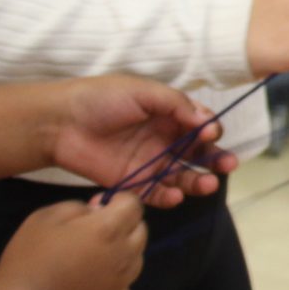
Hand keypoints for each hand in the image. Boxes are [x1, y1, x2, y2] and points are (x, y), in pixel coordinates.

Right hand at [0, 194, 149, 289]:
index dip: (118, 200)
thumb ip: (77, 207)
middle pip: (140, 232)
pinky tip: (90, 283)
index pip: (134, 205)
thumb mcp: (45, 217)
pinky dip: (114, 281)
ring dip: (121, 252)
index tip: (99, 206)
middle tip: (93, 230)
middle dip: (124, 224)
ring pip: (135, 260)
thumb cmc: (30, 260)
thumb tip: (96, 211)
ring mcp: (121, 285)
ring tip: (89, 257)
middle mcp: (123, 257)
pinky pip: (124, 287)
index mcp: (108, 230)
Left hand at [44, 76, 233, 202]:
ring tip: (208, 185)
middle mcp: (163, 139)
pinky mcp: (133, 183)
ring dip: (199, 182)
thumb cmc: (100, 99)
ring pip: (183, 177)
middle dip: (216, 159)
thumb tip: (206, 121)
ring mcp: (149, 163)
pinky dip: (169, 198)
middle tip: (228, 164)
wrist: (60, 123)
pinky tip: (175, 196)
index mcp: (167, 115)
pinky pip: (157, 194)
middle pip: (198, 154)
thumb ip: (175, 104)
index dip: (209, 130)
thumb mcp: (141, 91)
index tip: (209, 133)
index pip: (199, 125)